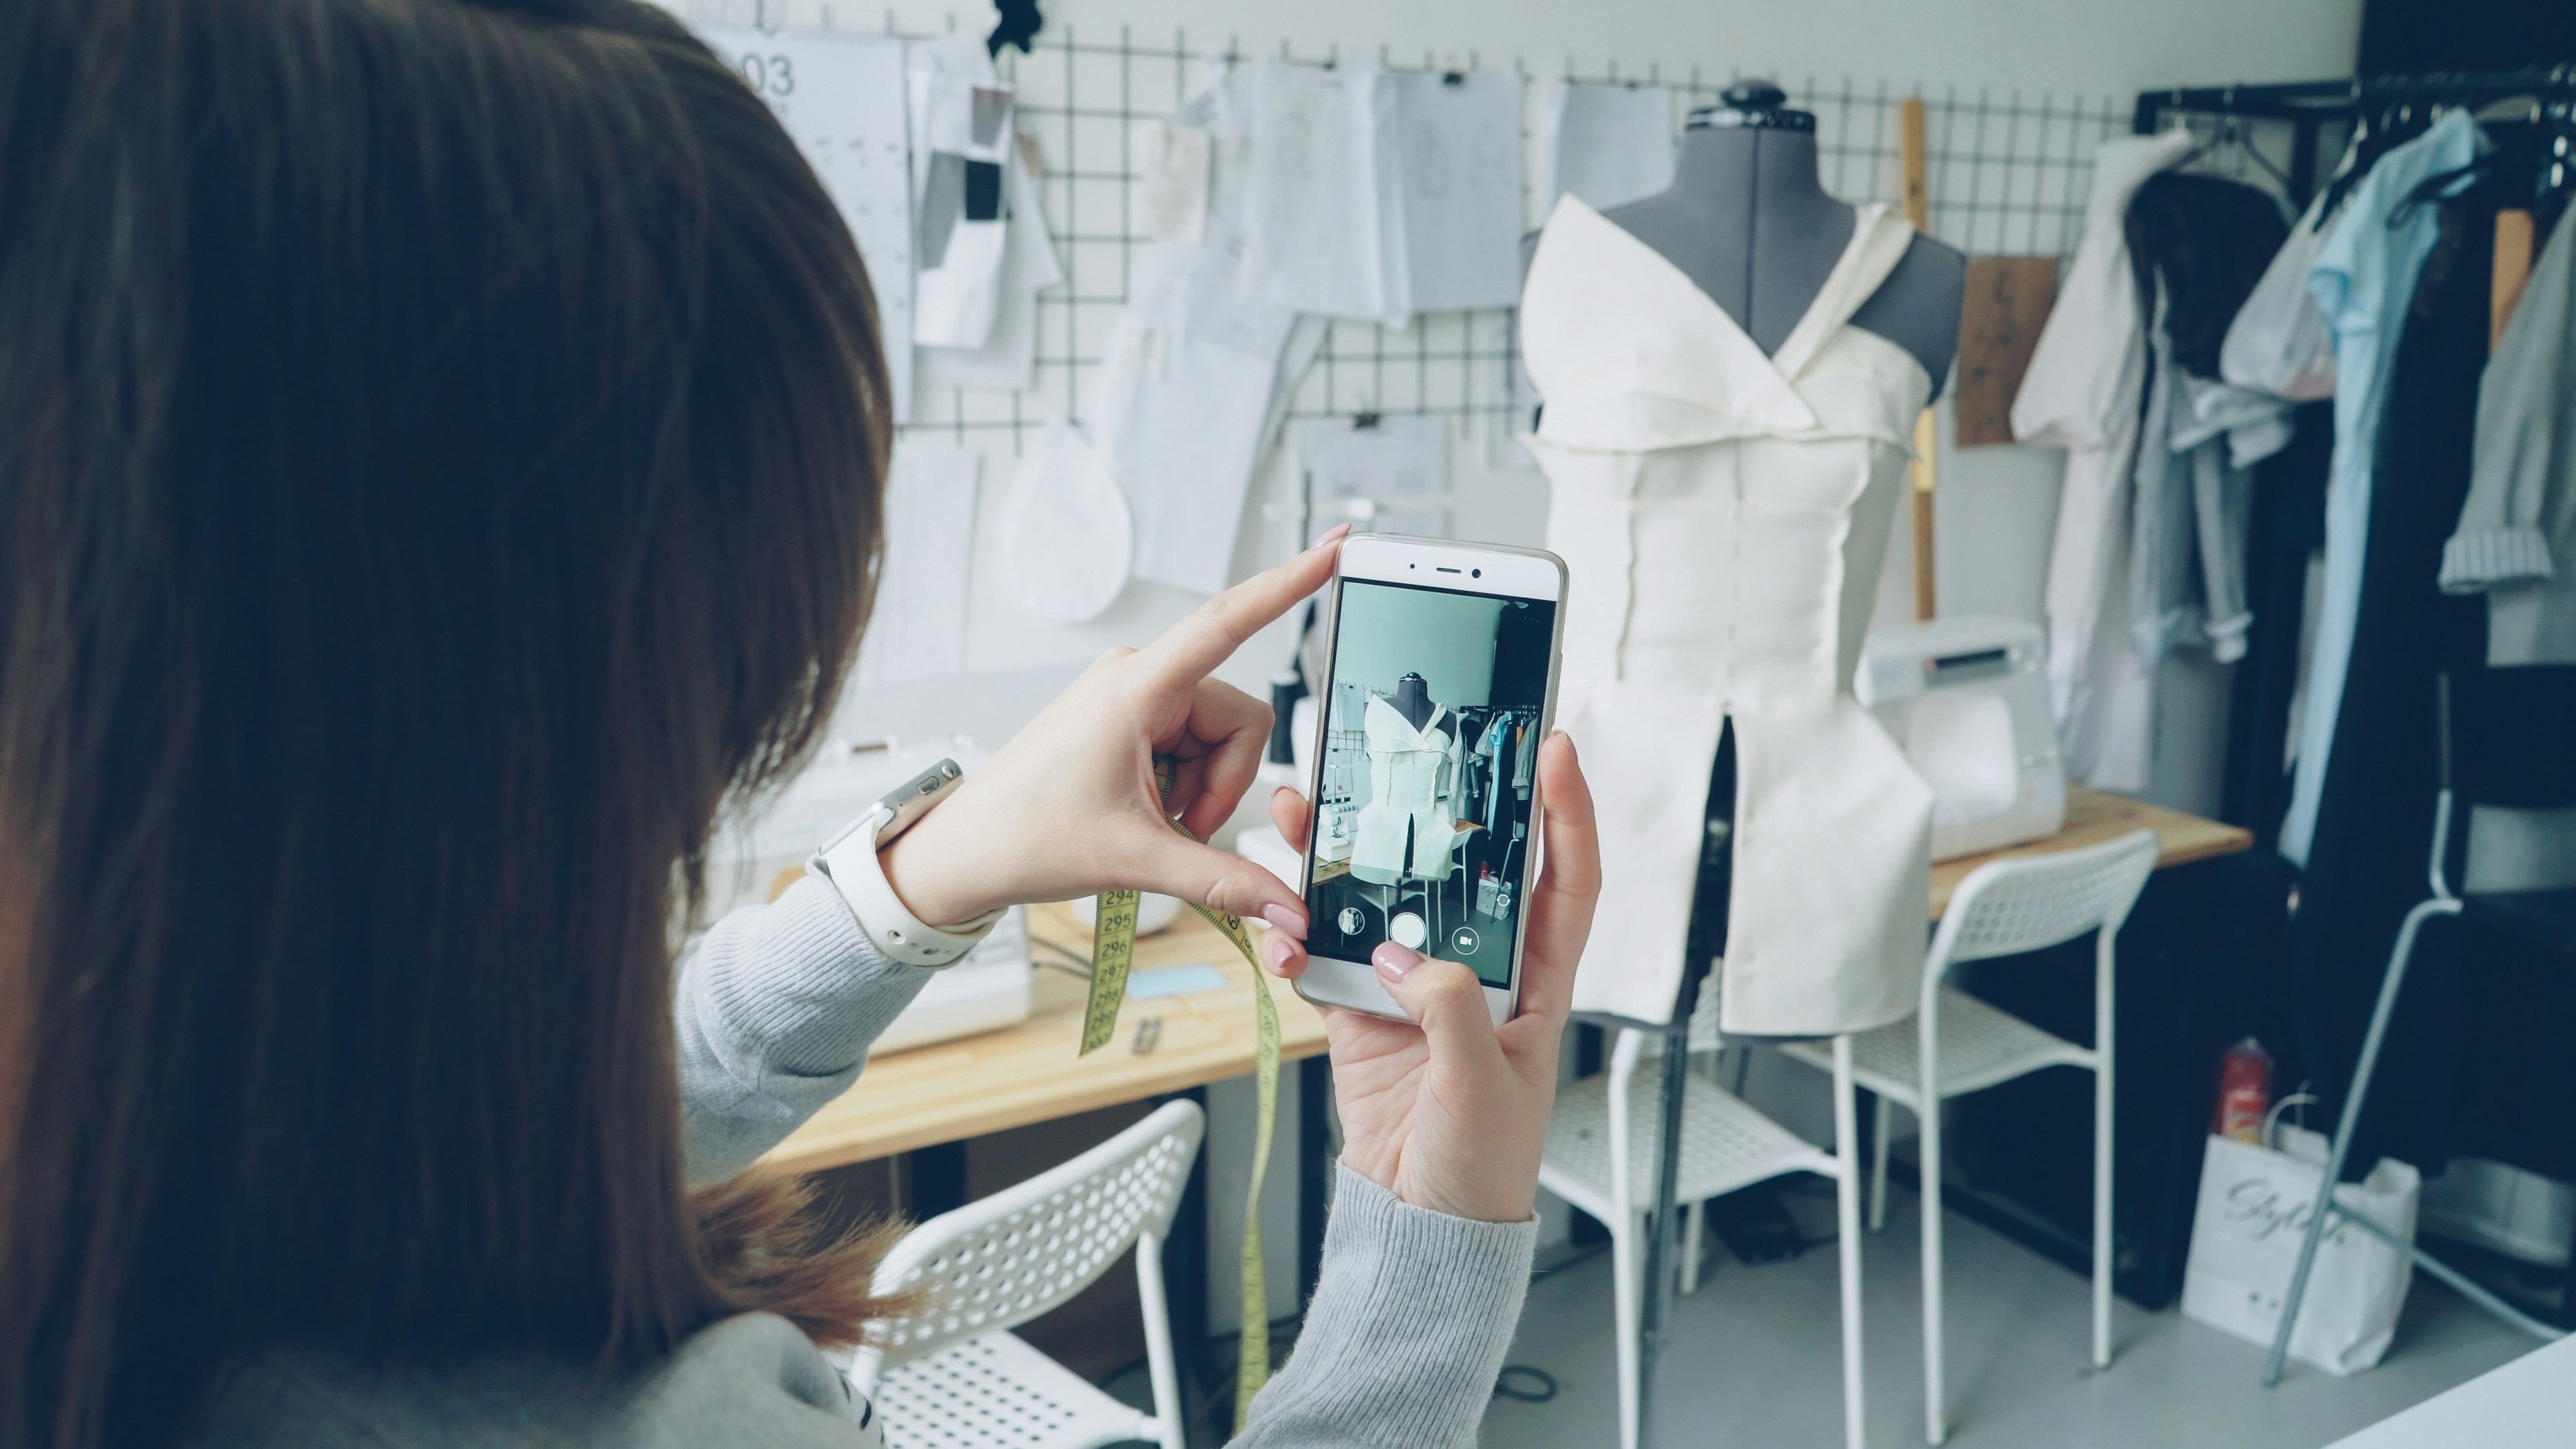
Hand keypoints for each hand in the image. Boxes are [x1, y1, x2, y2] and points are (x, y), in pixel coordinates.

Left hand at [877, 526, 1350, 929]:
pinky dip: (1185, 789)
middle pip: (1240, 721)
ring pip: (1221, 740)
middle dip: (1222, 785)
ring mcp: (1136, 696)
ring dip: (1202, 792)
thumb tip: (1289, 909)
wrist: (969, 850)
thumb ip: (1224, 884)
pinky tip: (1145, 811)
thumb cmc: (1028, 835)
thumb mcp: (1137, 861)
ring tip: (1150, 821)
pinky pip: (1195, 748)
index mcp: (1137, 686)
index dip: (1288, 584)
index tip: (1334, 548)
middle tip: (1176, 827)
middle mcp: (1140, 676)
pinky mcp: (1132, 717)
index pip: (1228, 622)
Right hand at [1263, 734, 1598, 1223]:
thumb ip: (1449, 1012)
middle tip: (1391, 759)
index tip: (1555, 752)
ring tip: (1299, 815)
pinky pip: (1324, 955)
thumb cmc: (1482, 1165)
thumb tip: (1406, 958)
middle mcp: (1476, 971)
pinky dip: (1295, 938)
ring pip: (1378, 900)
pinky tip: (1279, 929)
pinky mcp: (1360, 1009)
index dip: (1566, 815)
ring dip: (1338, 860)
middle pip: (1453, 871)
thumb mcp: (1482, 1086)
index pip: (1564, 882)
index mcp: (1534, 983)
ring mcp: (1413, 986)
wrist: (1419, 1221)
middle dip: (1420, 811)